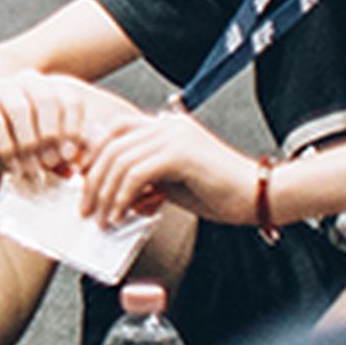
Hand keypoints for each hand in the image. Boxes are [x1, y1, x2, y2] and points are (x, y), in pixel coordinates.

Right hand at [0, 70, 145, 184]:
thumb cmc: (18, 143)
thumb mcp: (47, 148)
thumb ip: (68, 151)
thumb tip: (84, 165)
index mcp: (48, 87)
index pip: (69, 99)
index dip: (74, 128)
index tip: (71, 156)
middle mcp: (24, 81)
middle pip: (47, 99)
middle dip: (52, 136)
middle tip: (51, 164)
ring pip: (21, 108)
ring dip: (29, 144)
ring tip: (31, 169)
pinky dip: (7, 147)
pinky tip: (13, 166)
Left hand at [79, 111, 254, 228]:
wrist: (262, 196)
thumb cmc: (221, 193)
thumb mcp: (171, 183)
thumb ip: (144, 179)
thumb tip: (111, 193)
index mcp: (164, 127)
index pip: (114, 132)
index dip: (93, 158)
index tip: (84, 186)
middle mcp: (166, 125)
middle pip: (110, 146)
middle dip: (92, 181)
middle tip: (86, 209)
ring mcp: (173, 136)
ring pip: (119, 161)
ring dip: (104, 194)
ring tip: (103, 219)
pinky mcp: (180, 153)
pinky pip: (135, 174)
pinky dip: (121, 197)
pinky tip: (120, 216)